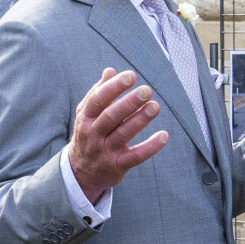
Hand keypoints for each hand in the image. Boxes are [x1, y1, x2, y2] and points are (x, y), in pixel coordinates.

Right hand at [69, 68, 167, 202]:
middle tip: (147, 90)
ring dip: (140, 120)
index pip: (98, 100)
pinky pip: (135, 156)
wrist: (80, 172)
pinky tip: (164, 136)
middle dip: (129, 102)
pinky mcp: (117, 166)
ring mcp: (105, 151)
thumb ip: (98, 93)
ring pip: (123, 134)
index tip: (130, 76)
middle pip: (111, 117)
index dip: (114, 87)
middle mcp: (93, 134)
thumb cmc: (89, 134)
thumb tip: (110, 71)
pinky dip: (150, 147)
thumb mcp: (87, 114)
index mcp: (86, 118)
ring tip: (155, 106)